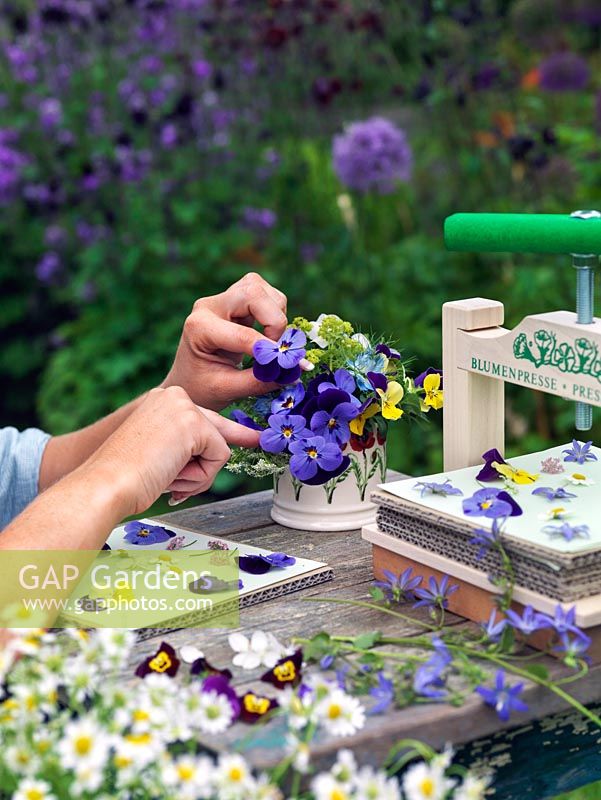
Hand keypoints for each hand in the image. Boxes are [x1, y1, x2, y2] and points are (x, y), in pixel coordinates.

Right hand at [86, 387, 258, 515]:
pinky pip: (220, 457)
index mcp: (162, 402)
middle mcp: (174, 397)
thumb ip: (190, 448)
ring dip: (200, 474)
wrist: (107, 483)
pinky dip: (201, 476)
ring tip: (167, 477)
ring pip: (219, 448)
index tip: (253, 436)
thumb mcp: (163, 454)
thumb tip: (222, 451)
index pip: (204, 417)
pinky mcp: (194, 424)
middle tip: (258, 440)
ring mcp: (185, 408)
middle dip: (234, 442)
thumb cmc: (126, 477)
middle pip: (217, 428)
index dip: (227, 432)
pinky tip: (173, 474)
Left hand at [162, 272, 288, 409]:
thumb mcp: (227, 390)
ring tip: (269, 344)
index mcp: (198, 327)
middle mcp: (210, 306)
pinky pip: (266, 294)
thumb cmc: (202, 387)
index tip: (284, 365)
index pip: (242, 333)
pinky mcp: (236, 297)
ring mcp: (223, 298)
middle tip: (275, 350)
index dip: (268, 349)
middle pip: (254, 293)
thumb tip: (295, 373)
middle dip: (274, 322)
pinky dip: (275, 313)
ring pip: (262, 290)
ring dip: (276, 316)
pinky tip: (267, 334)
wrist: (188, 379)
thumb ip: (260, 381)